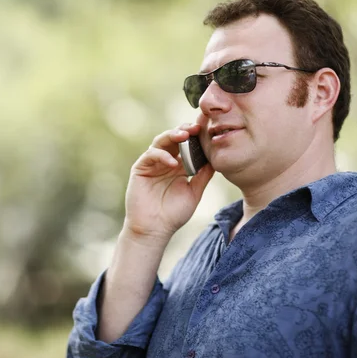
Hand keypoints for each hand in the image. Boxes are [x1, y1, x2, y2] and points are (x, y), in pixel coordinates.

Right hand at [123, 124, 214, 246]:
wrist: (155, 229)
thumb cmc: (173, 214)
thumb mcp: (194, 193)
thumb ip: (203, 176)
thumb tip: (216, 160)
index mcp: (179, 166)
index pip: (187, 145)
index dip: (196, 136)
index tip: (207, 130)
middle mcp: (165, 161)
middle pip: (174, 138)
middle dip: (185, 130)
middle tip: (196, 127)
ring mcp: (152, 164)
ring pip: (161, 141)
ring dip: (172, 135)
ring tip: (185, 135)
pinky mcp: (140, 168)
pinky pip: (150, 154)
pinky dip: (162, 155)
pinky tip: (173, 163)